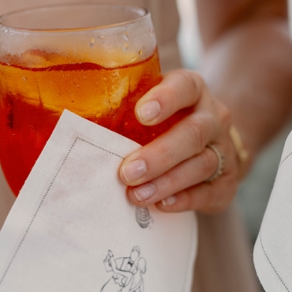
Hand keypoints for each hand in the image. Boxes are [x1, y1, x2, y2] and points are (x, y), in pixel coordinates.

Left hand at [118, 69, 240, 212]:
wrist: (212, 144)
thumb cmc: (166, 123)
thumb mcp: (150, 107)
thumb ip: (120, 110)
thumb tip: (65, 120)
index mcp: (193, 91)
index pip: (185, 86)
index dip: (166, 98)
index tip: (140, 114)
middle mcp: (213, 117)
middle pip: (194, 132)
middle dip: (160, 154)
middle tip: (127, 172)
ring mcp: (224, 149)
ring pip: (202, 163)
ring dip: (167, 181)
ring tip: (137, 195)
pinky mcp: (227, 181)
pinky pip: (210, 191)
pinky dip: (185, 199)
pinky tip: (162, 205)